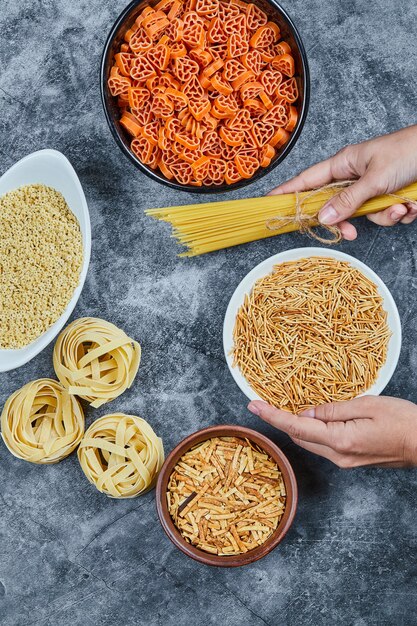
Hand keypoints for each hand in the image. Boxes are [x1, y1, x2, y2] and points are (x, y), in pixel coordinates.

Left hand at [248, 396, 416, 467]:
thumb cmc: (403, 422)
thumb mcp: (366, 405)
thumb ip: (332, 409)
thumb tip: (306, 411)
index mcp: (339, 440)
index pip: (295, 426)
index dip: (271, 415)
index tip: (252, 405)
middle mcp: (338, 456)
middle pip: (298, 436)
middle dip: (280, 419)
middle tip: (264, 402)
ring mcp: (344, 461)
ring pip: (309, 441)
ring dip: (296, 424)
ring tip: (285, 405)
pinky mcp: (351, 460)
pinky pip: (323, 444)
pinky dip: (313, 430)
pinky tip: (313, 417)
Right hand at [269, 125, 416, 239]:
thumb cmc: (409, 152)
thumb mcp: (375, 179)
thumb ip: (348, 200)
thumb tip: (322, 218)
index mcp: (344, 164)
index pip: (307, 180)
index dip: (287, 192)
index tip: (268, 204)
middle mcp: (354, 176)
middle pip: (335, 206)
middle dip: (349, 220)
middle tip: (351, 232)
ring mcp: (371, 187)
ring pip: (364, 214)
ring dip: (385, 215)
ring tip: (402, 205)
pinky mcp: (388, 195)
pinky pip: (384, 215)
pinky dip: (400, 213)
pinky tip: (411, 203)